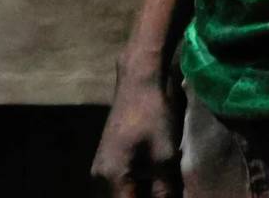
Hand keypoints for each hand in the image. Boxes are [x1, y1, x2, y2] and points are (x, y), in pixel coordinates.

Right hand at [90, 64, 183, 197]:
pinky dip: (139, 184)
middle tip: (168, 191)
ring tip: (164, 187)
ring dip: (142, 192)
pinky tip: (157, 180)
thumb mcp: (165, 157)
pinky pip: (123, 182)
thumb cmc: (154, 117)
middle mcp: (100, 178)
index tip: (167, 197)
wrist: (140, 81)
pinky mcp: (109, 158)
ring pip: (123, 192)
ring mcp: (102, 168)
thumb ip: (164, 191)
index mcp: (111, 179)